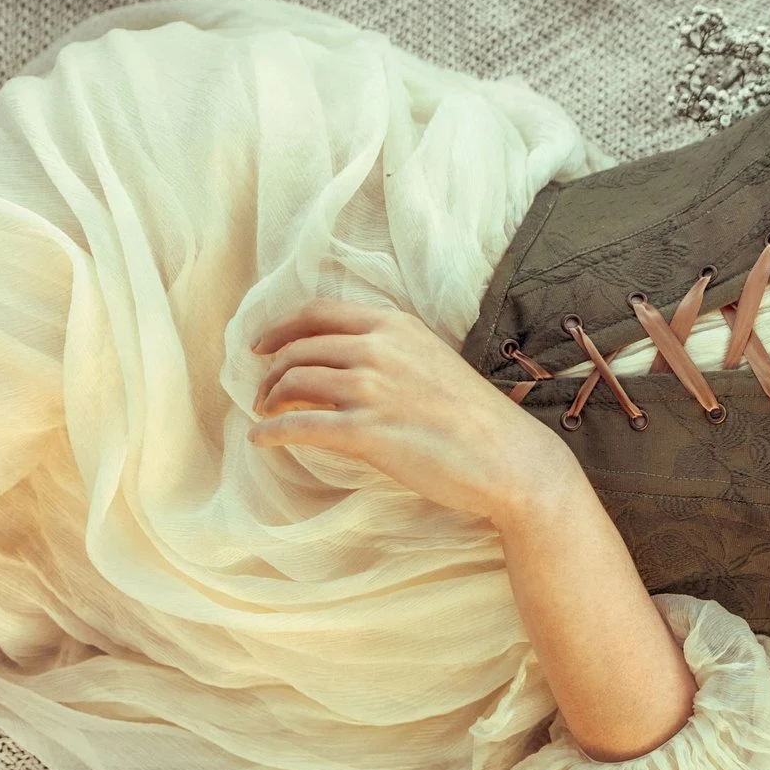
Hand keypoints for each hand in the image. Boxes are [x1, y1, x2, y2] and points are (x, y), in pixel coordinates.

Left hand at [247, 299, 572, 525]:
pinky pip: (299, 426)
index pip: (319, 313)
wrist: (507, 456)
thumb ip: (390, 353)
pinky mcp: (366, 432)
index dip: (281, 327)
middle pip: (299, 348)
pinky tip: (261, 440)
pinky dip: (272, 431)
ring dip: (269, 399)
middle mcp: (379, 349)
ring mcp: (371, 389)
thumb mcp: (432, 361)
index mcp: (396, 326)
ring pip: (293, 382)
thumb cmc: (475, 416)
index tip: (262, 345)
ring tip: (265, 414)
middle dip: (272, 371)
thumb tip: (341, 365)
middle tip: (264, 392)